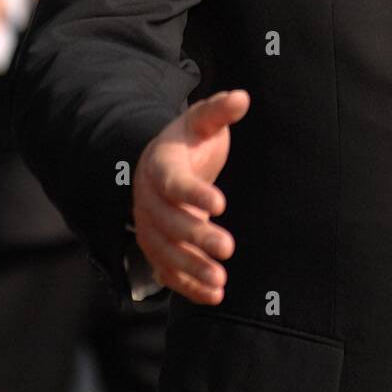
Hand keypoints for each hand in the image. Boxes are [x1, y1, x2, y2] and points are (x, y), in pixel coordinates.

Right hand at [132, 89, 249, 304]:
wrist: (160, 166)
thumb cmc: (188, 143)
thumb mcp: (202, 122)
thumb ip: (219, 112)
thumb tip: (242, 97)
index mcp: (159, 167)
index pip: (174, 183)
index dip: (195, 194)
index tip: (221, 204)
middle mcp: (149, 201)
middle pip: (170, 223)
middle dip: (198, 237)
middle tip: (229, 247)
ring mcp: (150, 229)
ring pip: (167, 253)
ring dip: (193, 268)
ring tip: (221, 280)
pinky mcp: (158, 250)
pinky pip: (168, 272)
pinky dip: (188, 286)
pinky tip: (214, 295)